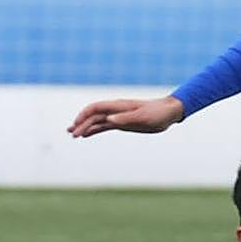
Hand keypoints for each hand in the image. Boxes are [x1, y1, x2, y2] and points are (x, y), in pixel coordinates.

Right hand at [68, 97, 183, 138]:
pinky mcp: (123, 123)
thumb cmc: (157, 113)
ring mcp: (118, 117)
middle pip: (94, 116)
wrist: (168, 113)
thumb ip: (125, 118)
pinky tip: (87, 135)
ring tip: (73, 135)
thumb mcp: (143, 117)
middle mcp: (116, 110)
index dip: (84, 115)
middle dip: (81, 124)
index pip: (96, 108)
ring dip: (85, 127)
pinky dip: (95, 130)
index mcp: (118, 106)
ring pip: (97, 121)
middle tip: (72, 135)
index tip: (76, 125)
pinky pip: (105, 126)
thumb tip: (108, 120)